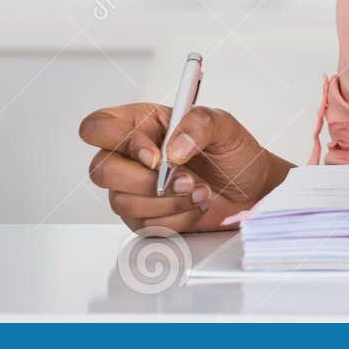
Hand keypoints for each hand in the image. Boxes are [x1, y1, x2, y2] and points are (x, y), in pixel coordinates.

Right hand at [79, 102, 292, 233]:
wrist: (251, 189)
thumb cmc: (232, 152)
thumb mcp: (224, 125)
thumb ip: (199, 124)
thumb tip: (173, 149)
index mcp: (142, 123)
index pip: (98, 126)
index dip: (118, 141)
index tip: (156, 156)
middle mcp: (130, 156)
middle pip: (101, 170)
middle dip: (146, 181)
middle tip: (185, 180)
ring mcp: (133, 189)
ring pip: (122, 202)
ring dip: (168, 201)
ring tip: (201, 191)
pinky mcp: (144, 217)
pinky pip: (145, 224)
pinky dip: (177, 217)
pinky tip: (196, 205)